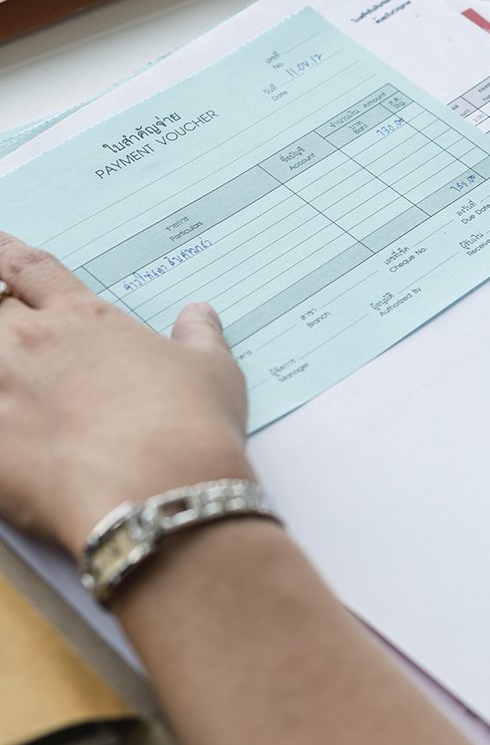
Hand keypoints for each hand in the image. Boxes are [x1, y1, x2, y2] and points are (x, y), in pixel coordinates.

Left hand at [0, 233, 252, 557]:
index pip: (29, 268)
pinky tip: (4, 434)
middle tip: (7, 328)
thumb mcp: (213, 372)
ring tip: (8, 382)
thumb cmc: (191, 426)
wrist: (161, 490)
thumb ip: (200, 336)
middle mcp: (32, 342)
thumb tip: (200, 314)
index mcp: (84, 318)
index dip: (6, 254)